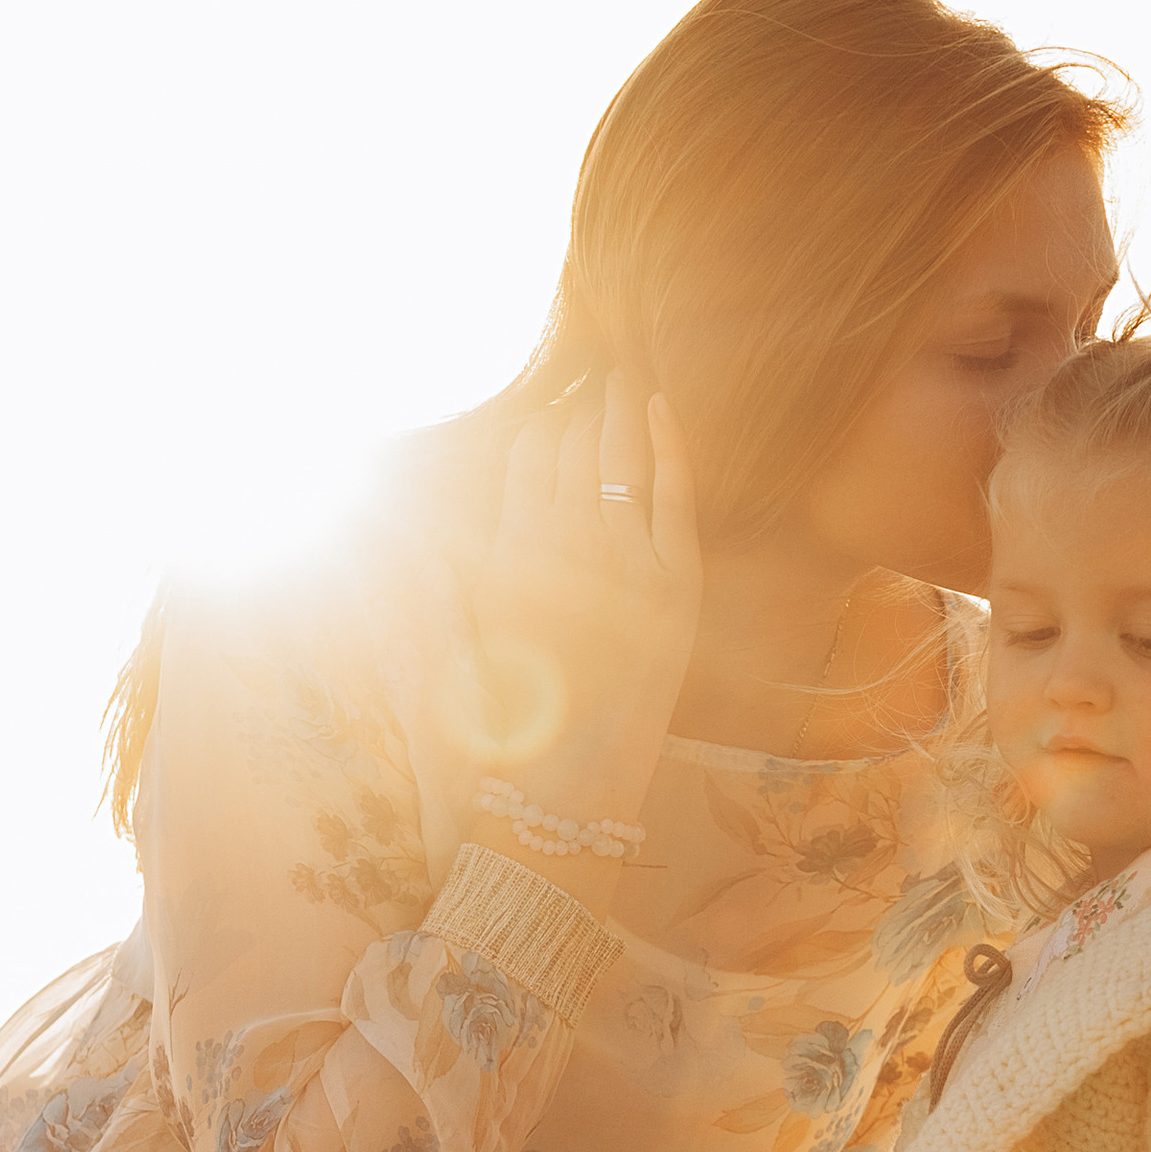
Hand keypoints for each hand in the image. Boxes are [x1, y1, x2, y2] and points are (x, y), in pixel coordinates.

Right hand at [462, 377, 698, 835]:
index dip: (542, 422)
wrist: (566, 778)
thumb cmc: (510, 714)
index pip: (528, 452)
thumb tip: (474, 510)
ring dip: (617, 410)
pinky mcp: (678, 581)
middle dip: (579, 405)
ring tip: (620, 378)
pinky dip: (666, 441)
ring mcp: (626, 557)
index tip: (552, 404)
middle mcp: (564, 540)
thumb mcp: (472, 620)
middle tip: (591, 373)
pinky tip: (659, 405)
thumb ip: (473, 554)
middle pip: (573, 445)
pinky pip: (673, 489)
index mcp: (508, 545)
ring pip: (618, 456)